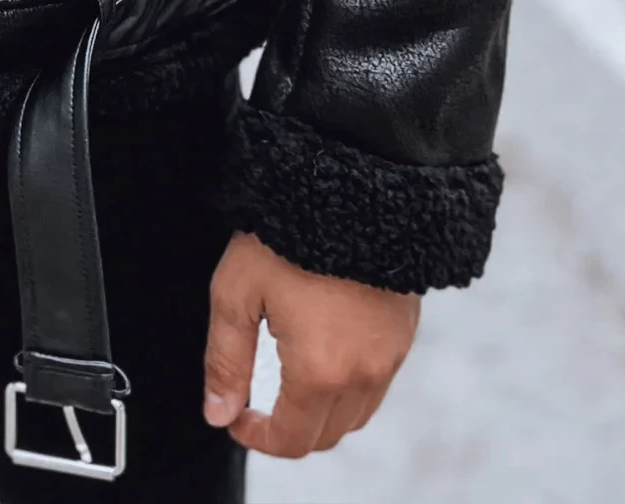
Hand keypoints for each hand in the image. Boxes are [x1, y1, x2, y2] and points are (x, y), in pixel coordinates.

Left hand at [203, 231, 418, 457]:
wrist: (350, 185)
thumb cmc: (288, 233)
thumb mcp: (236, 292)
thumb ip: (225, 360)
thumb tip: (218, 413)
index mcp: (319, 372)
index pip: (291, 440)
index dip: (258, 439)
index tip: (238, 419)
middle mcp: (363, 373)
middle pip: (326, 435)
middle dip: (288, 430)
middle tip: (257, 403)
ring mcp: (391, 355)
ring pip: (355, 414)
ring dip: (321, 412)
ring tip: (289, 379)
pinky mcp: (406, 332)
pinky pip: (378, 383)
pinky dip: (350, 386)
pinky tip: (325, 352)